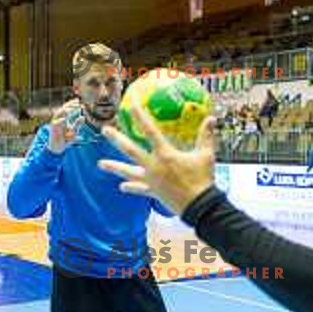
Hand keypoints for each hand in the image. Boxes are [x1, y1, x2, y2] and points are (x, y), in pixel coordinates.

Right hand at [48, 99, 84, 154]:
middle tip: (78, 103)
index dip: (72, 103)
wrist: (57, 147)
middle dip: (70, 105)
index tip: (78, 100)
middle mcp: (58, 119)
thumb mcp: (73, 131)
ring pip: (59, 114)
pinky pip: (56, 123)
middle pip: (63, 109)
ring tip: (73, 109)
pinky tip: (65, 119)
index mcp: (63, 118)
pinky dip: (60, 120)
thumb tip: (83, 117)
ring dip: (66, 111)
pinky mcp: (53, 128)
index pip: (67, 108)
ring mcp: (55, 123)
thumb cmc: (65, 138)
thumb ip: (77, 124)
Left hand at [98, 103, 215, 215]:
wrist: (199, 207)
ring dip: (114, 167)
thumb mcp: (206, 155)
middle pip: (130, 150)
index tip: (131, 104)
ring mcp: (151, 181)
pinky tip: (122, 186)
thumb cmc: (203, 179)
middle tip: (104, 130)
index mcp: (165, 155)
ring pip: (129, 172)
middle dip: (117, 139)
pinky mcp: (153, 193)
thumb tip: (211, 119)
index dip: (140, 116)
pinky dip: (131, 187)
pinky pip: (140, 189)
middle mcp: (154, 166)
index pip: (150, 131)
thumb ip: (206, 136)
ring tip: (101, 164)